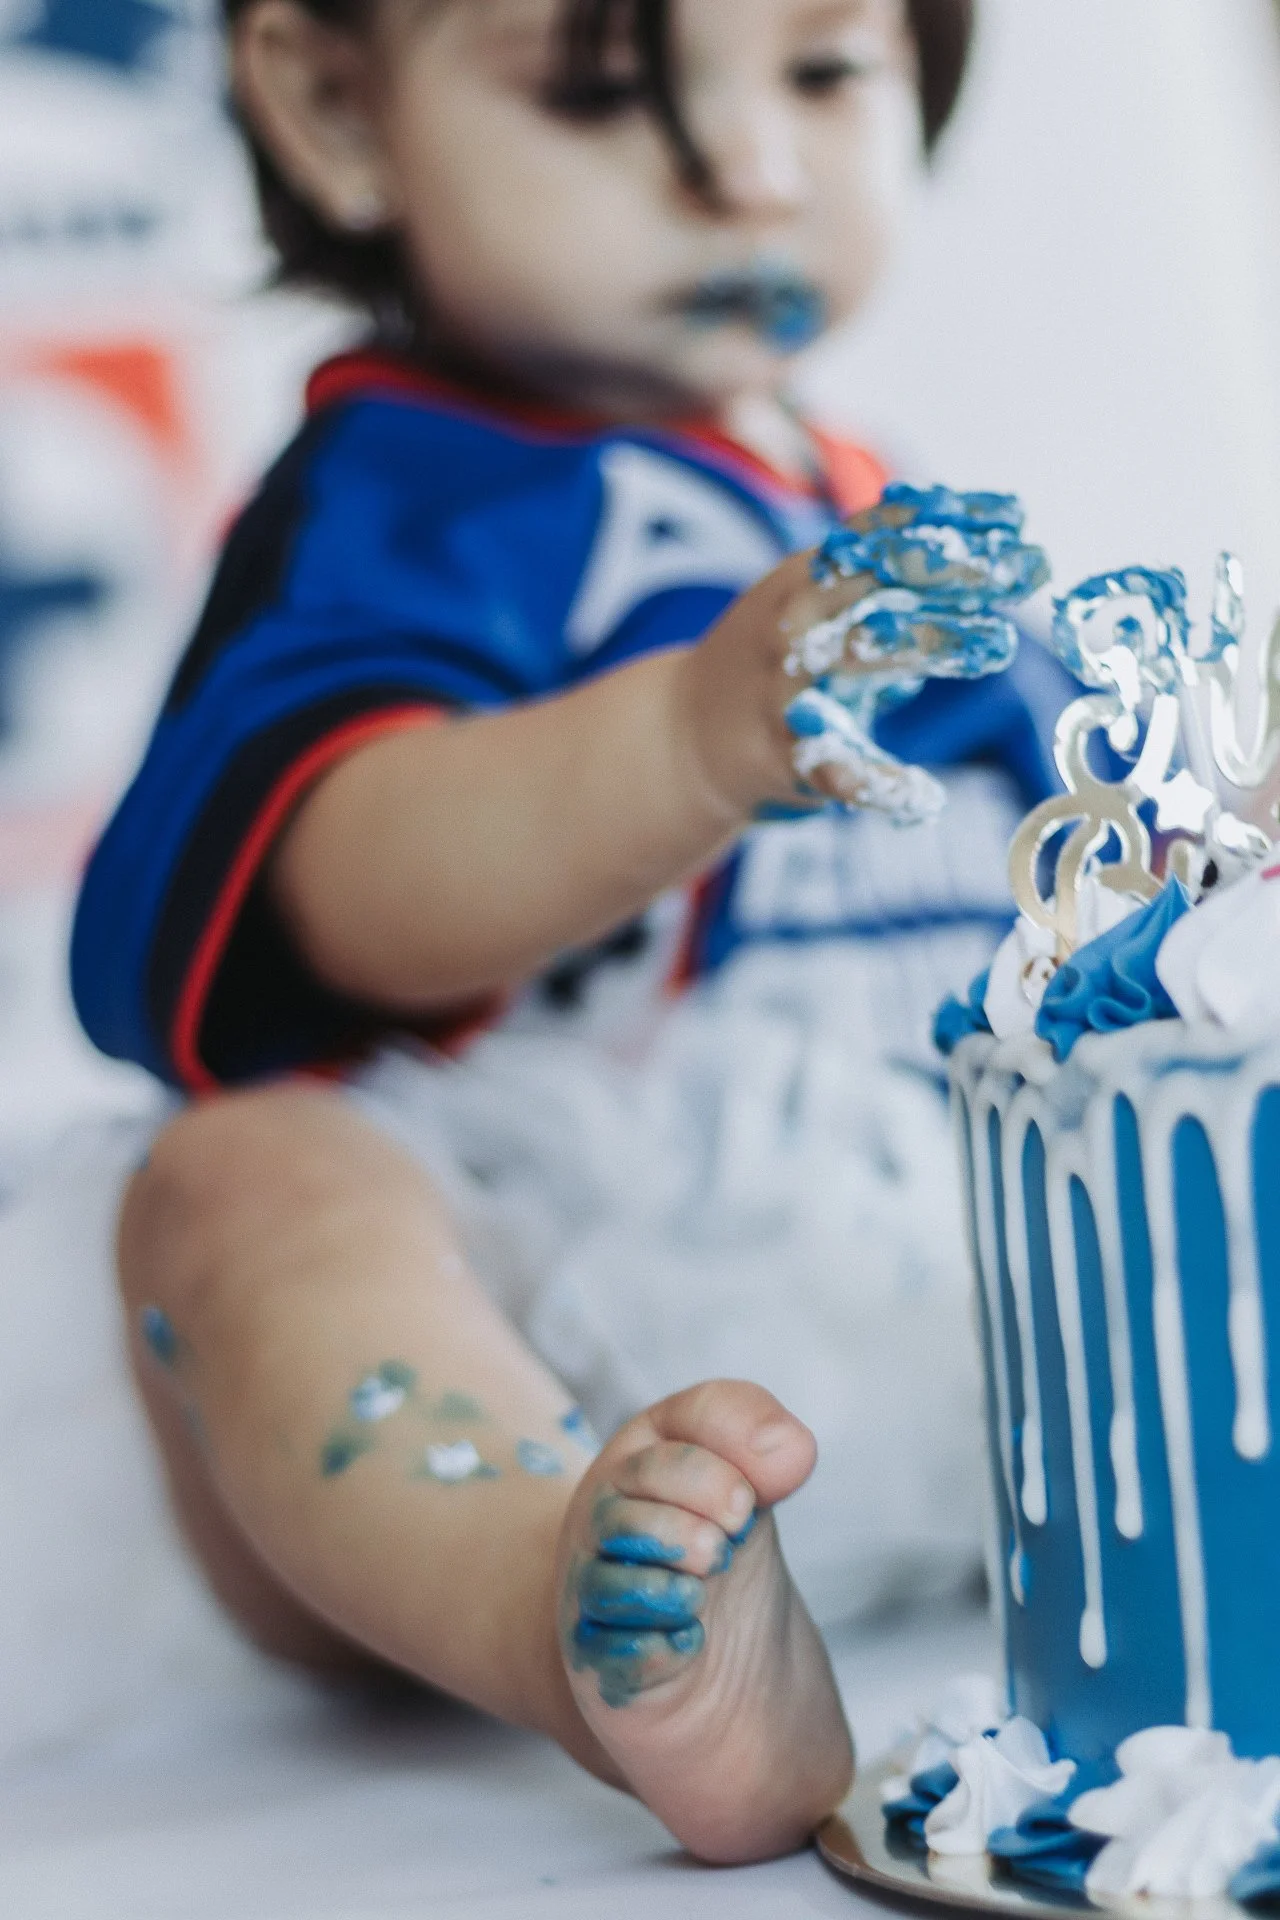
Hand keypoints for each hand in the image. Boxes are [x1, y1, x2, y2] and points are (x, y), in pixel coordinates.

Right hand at [676, 485, 1048, 825]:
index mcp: (806, 579)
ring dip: (931, 645)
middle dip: (954, 573)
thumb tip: (1001, 543)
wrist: (686, 737)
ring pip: (860, 657)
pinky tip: (924, 797)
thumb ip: (894, 576)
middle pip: (878, 585)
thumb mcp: (823, 600)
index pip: (881, 535)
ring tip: (997, 645)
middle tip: (1028, 567)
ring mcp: (785, 687)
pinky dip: (880, 784)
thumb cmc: (781, 661)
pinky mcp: (783, 755)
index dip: (947, 522)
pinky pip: (835, 768)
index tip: (1015, 517)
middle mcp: (794, 624)